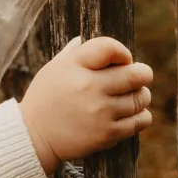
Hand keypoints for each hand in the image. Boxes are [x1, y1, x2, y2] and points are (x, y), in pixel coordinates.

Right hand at [19, 35, 152, 172]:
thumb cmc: (44, 98)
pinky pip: (141, 120)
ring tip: (134, 96)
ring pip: (141, 98)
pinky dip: (141, 115)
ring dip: (141, 95)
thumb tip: (87, 40)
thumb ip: (72, 53)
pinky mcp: (107, 133)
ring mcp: (100, 111)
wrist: (34, 137)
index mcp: (74, 66)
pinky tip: (132, 113)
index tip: (123, 60)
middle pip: (136, 74)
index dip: (123, 52)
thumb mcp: (52, 69)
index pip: (110, 48)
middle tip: (140, 76)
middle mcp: (89, 87)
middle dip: (143, 73)